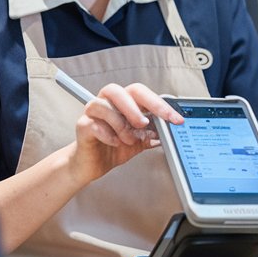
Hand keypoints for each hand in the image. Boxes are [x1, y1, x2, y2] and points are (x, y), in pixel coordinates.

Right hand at [68, 83, 183, 185]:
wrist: (92, 165)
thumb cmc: (113, 148)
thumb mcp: (138, 141)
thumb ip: (151, 134)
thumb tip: (169, 131)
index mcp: (122, 102)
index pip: (141, 94)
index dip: (159, 104)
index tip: (174, 118)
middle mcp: (106, 103)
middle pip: (118, 91)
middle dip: (134, 108)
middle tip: (144, 124)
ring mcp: (92, 113)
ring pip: (103, 105)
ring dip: (120, 124)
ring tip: (128, 139)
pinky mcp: (83, 126)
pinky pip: (93, 124)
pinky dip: (107, 135)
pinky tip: (115, 142)